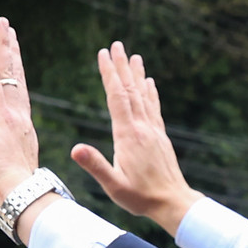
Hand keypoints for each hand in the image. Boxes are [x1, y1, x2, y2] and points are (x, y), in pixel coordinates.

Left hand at [0, 18, 41, 216]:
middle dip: (14, 53)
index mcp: (24, 134)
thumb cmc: (14, 199)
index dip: (18, 81)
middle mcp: (21, 118)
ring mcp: (10, 113)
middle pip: (18, 79)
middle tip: (11, 32)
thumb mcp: (8, 186)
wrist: (19, 195)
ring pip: (7, 71)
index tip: (17, 65)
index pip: (20, 101)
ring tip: (1, 23)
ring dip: (3, 45)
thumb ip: (2, 185)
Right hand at [71, 42, 201, 235]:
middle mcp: (143, 128)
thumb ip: (96, 166)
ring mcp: (153, 131)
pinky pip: (154, 108)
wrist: (173, 202)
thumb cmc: (141, 198)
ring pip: (143, 96)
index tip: (103, 54)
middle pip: (131, 90)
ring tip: (134, 56)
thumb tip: (75, 149)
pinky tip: (150, 83)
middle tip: (116, 45)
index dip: (109, 74)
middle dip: (122, 67)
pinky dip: (150, 92)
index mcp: (128, 135)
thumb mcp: (114, 186)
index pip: (116, 97)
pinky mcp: (160, 137)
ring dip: (137, 74)